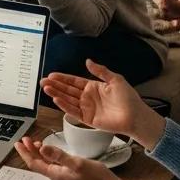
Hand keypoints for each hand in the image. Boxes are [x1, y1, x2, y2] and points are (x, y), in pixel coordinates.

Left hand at [14, 137, 133, 179]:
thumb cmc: (95, 177)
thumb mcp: (76, 163)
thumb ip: (58, 155)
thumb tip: (42, 149)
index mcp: (55, 174)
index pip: (34, 163)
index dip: (25, 153)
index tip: (18, 143)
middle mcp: (57, 176)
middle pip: (38, 163)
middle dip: (30, 151)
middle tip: (25, 139)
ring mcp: (63, 176)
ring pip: (45, 163)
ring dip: (38, 152)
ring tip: (35, 142)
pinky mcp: (70, 174)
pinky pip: (54, 164)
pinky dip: (49, 155)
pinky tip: (51, 150)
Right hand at [41, 59, 164, 149]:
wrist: (135, 116)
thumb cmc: (128, 98)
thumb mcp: (115, 79)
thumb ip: (100, 71)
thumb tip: (87, 61)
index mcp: (93, 87)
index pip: (74, 81)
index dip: (62, 78)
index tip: (52, 75)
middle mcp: (87, 97)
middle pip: (67, 90)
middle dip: (55, 85)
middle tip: (43, 82)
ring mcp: (87, 108)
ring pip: (68, 100)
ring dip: (57, 94)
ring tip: (46, 89)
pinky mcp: (87, 119)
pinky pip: (73, 111)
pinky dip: (64, 106)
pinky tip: (56, 100)